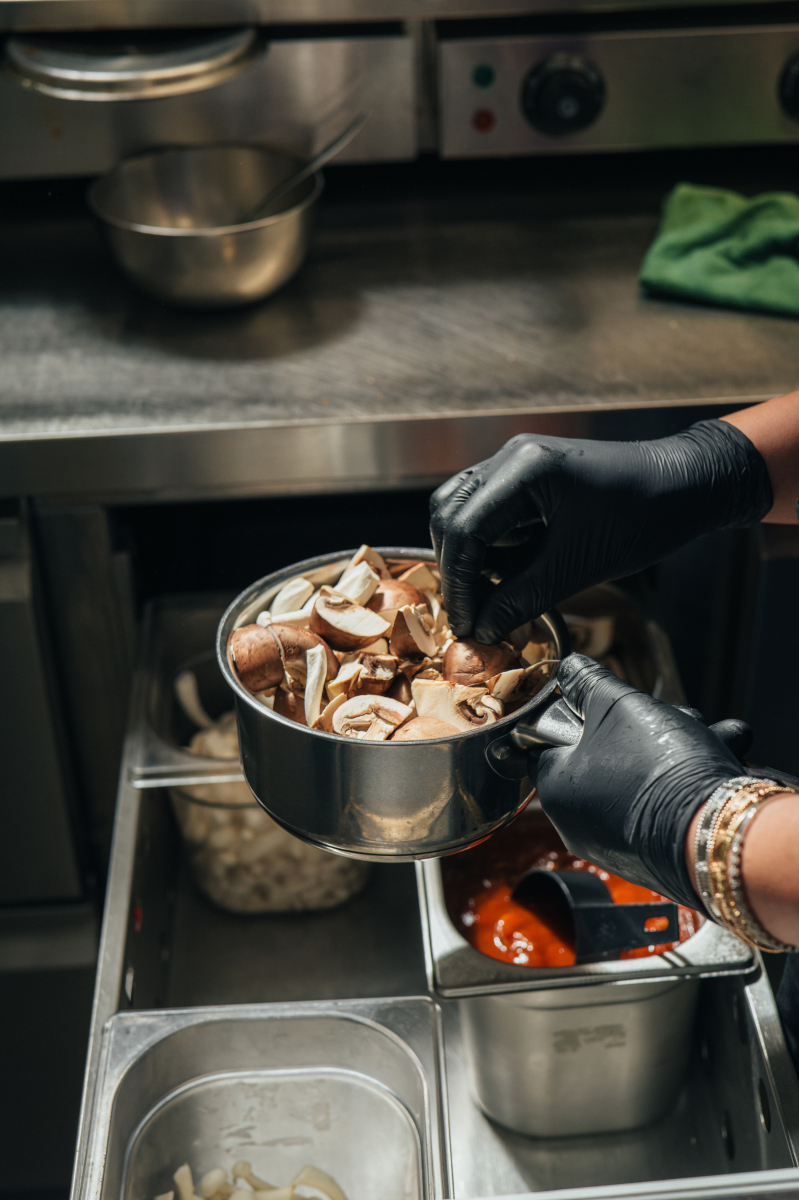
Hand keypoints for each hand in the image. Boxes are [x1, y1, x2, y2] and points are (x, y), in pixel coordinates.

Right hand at [429, 420, 770, 641]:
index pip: (464, 528)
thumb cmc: (644, 516)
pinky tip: (512, 574)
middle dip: (456, 568)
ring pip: (463, 512)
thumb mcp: (579, 566)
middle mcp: (511, 457)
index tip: (465, 624)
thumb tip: (481, 630)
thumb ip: (523, 598)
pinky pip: (489, 512)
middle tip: (472, 614)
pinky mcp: (528, 477)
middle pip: (449, 513)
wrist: (685, 485)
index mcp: (524, 469)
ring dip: (471, 557)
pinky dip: (491, 547)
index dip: (459, 583)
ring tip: (496, 595)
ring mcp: (517, 463)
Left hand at [534, 654, 745, 907]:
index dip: (579, 710)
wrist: (718, 831)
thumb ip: (589, 683)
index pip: (550, 738)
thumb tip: (571, 669)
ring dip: (681, 748)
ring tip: (713, 735)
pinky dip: (689, 782)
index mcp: (556, 787)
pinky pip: (663, 806)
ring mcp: (616, 843)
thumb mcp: (620, 704)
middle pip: (607, 753)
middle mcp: (577, 822)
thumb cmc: (658, 766)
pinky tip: (725, 760)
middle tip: (677, 716)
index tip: (607, 699)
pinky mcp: (653, 856)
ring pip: (644, 776)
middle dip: (649, 725)